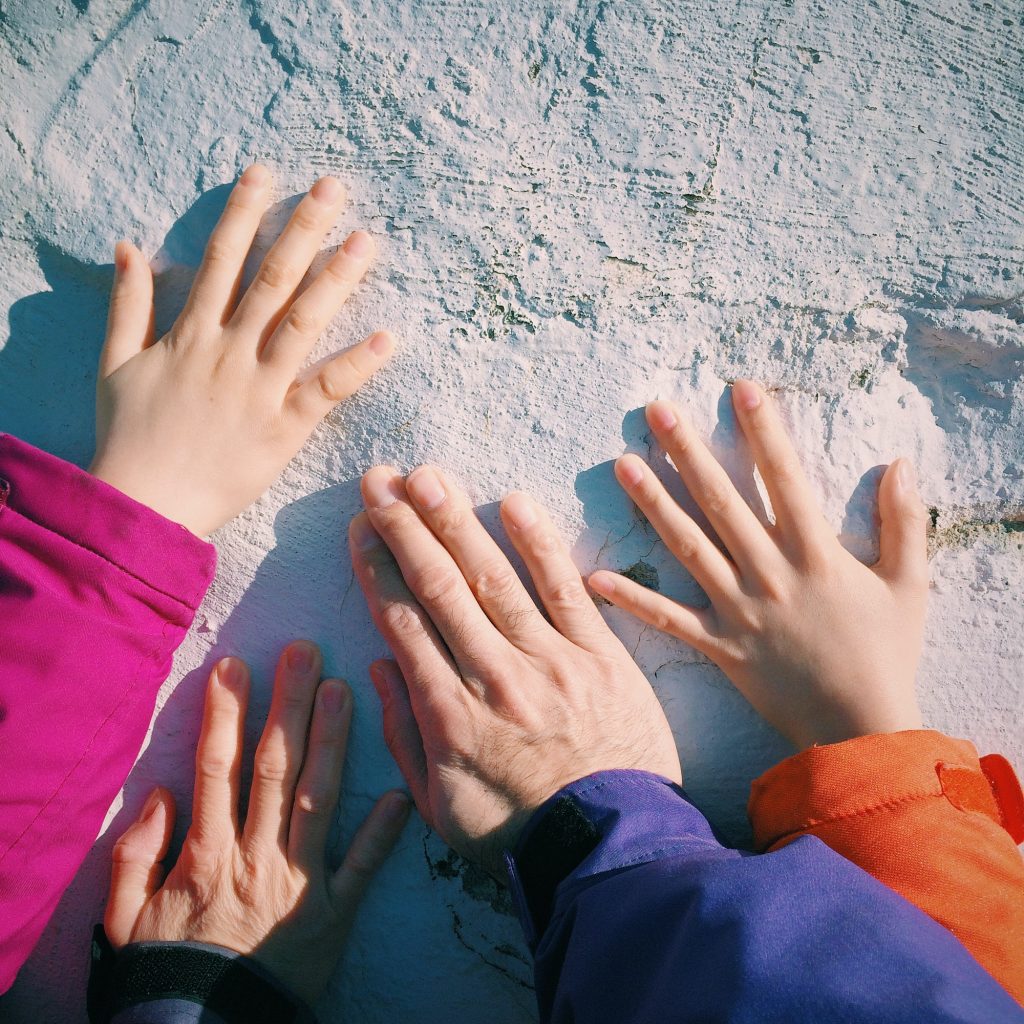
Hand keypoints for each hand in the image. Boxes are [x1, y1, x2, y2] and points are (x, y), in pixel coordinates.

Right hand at [90, 164, 394, 536]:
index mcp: (190, 335)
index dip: (245, 213)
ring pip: (304, 322)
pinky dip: (356, 365)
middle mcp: (229, 352)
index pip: (222, 260)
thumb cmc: (129, 438)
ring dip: (336, 279)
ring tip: (366, 242)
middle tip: (334, 188)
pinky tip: (387, 337)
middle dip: (303, 228)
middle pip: (273, 279)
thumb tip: (129, 247)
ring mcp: (260, 389)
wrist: (145, 505)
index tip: (267, 173)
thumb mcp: (115, 364)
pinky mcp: (284, 429)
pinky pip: (326, 390)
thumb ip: (126, 304)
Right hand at [105, 641, 409, 1004]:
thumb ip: (133, 854)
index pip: (216, 768)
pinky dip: (382, 835)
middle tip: (305, 652)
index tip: (235, 665)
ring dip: (330, 742)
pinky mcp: (333, 914)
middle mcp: (256, 856)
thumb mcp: (124, 917)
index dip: (225, 714)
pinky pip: (361, 869)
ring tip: (344, 690)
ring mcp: (299, 883)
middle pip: (273, 768)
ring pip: (317, 800)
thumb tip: (160, 791)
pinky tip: (400, 795)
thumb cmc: (167, 968)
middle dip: (287, 705)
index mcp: (207, 853)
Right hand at [349, 466, 681, 877]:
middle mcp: (491, 675)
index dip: (377, 567)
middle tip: (380, 480)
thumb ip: (405, 734)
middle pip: (439, 587)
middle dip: (405, 528)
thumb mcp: (438, 804)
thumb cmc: (518, 831)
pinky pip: (565, 590)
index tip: (360, 527)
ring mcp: (548, 660)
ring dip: (457, 522)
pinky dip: (540, 545)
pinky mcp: (599, 654)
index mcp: (447, 713)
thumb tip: (378, 667)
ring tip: (429, 477)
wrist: (609, 847)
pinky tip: (514, 503)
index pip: (402, 621)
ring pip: (493, 578)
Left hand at [588, 380, 928, 749]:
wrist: (862, 729)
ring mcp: (739, 609)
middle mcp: (771, 574)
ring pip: (689, 547)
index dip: (764, 431)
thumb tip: (901, 463)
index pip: (785, 479)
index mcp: (817, 554)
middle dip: (688, 452)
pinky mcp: (720, 645)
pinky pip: (670, 620)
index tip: (740, 389)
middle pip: (722, 502)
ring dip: (653, 504)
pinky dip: (633, 601)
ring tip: (622, 464)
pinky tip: (594, 577)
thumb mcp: (910, 585)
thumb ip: (905, 522)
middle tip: (657, 411)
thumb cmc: (888, 654)